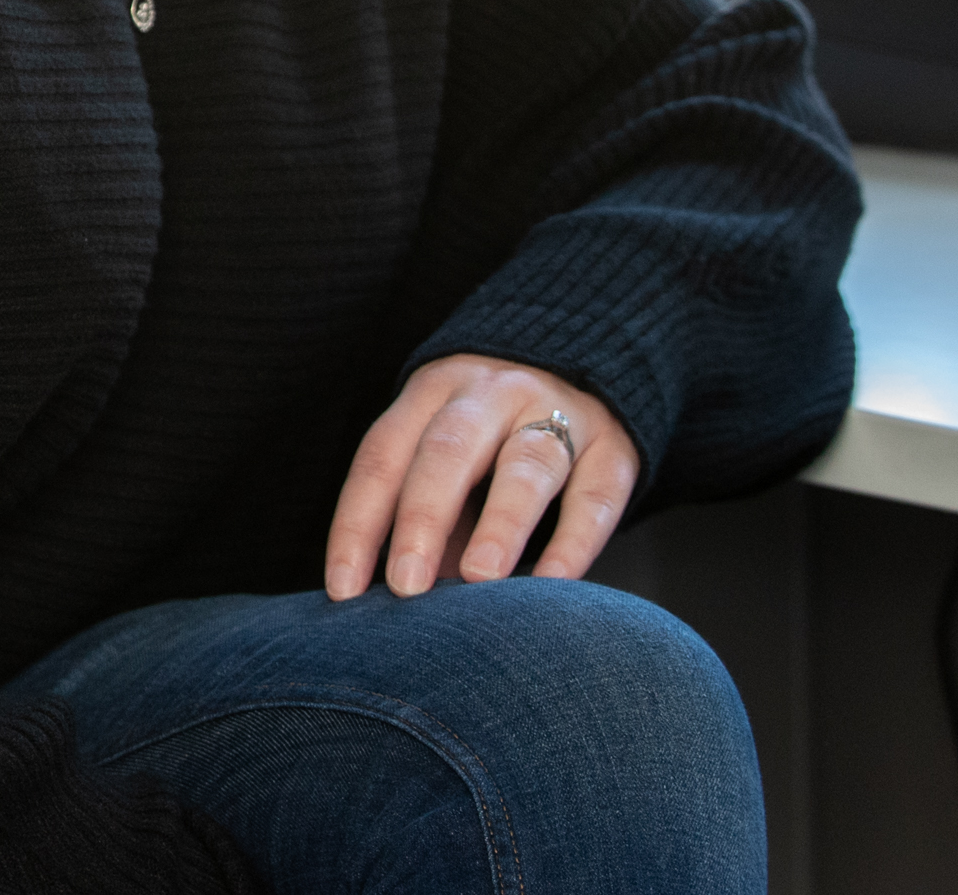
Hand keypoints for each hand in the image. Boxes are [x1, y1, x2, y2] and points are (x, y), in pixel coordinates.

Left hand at [323, 355, 637, 600]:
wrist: (585, 360)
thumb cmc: (492, 434)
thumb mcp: (449, 455)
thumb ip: (427, 516)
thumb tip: (402, 597)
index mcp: (432, 393)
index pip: (383, 455)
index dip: (358, 523)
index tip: (343, 589)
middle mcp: (490, 395)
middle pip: (449, 450)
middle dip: (422, 519)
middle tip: (404, 586)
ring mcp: (558, 412)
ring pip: (526, 464)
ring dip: (500, 523)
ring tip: (480, 579)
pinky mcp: (615, 445)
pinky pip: (596, 493)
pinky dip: (575, 540)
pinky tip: (554, 584)